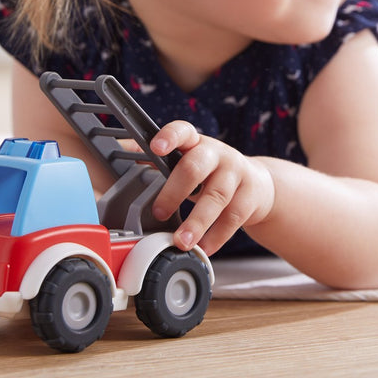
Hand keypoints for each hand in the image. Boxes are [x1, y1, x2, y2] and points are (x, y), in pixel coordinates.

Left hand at [149, 120, 274, 255]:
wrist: (256, 184)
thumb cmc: (210, 172)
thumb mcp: (187, 160)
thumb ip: (158, 160)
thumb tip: (122, 151)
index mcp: (195, 142)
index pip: (182, 131)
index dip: (169, 137)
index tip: (156, 148)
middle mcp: (217, 154)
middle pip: (195, 167)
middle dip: (174, 192)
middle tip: (159, 213)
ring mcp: (236, 173)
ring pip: (217, 197)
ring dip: (197, 222)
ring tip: (182, 241)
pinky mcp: (251, 195)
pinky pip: (233, 218)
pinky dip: (217, 236)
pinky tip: (204, 247)